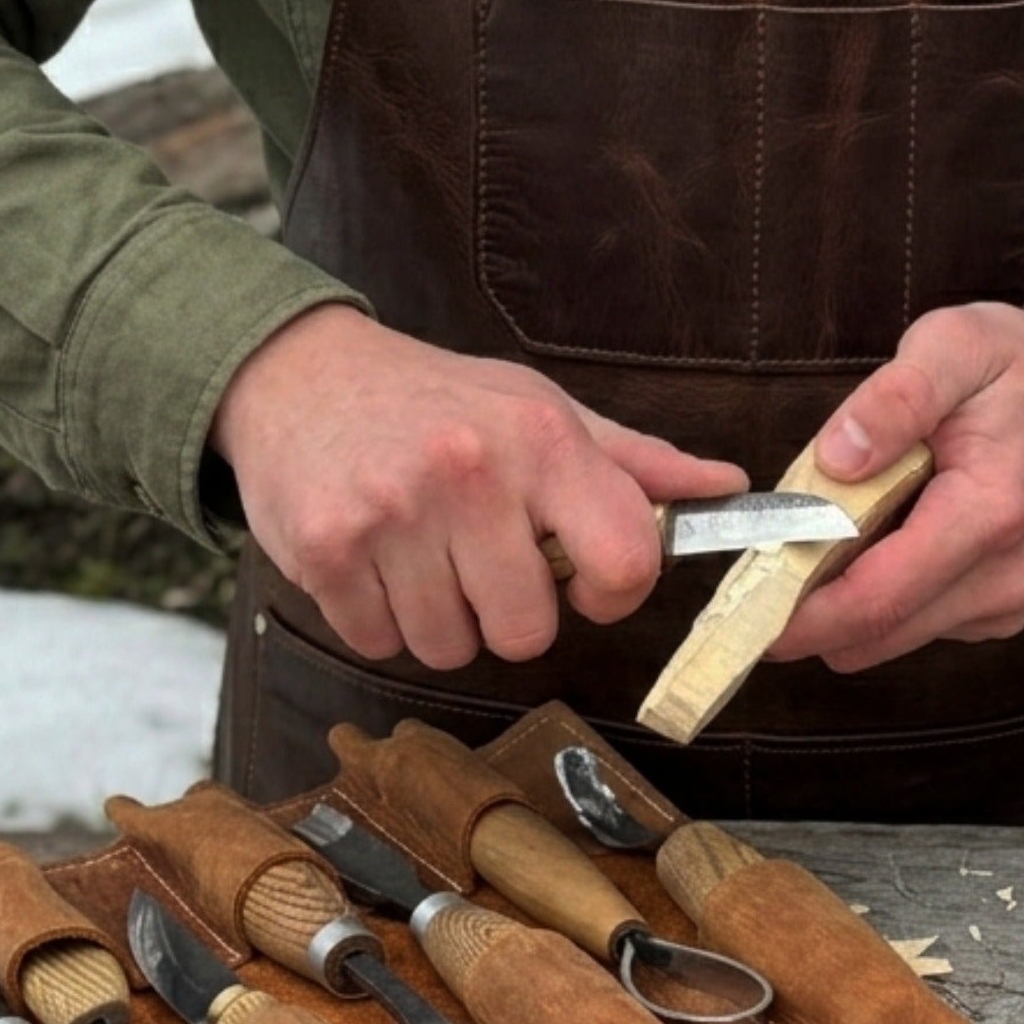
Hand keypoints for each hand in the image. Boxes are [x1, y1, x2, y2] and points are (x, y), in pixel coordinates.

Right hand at [211, 305, 747, 669]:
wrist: (295, 374)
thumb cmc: (433, 401)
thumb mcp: (538, 409)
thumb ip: (632, 463)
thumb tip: (728, 486)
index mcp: (540, 439)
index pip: (625, 561)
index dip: (610, 594)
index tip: (580, 581)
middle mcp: (470, 475)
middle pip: (527, 633)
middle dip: (507, 614)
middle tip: (476, 560)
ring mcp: (394, 517)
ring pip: (449, 649)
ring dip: (439, 621)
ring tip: (419, 555)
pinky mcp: (327, 552)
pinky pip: (379, 644)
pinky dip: (379, 620)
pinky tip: (374, 562)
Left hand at [773, 300, 1023, 673]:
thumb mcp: (958, 346)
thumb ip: (896, 398)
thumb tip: (834, 458)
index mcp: (989, 517)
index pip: (874, 600)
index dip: (796, 614)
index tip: (737, 606)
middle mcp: (1003, 579)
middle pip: (871, 634)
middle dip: (804, 610)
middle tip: (758, 562)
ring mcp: (1005, 604)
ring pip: (886, 638)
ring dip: (840, 602)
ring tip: (826, 534)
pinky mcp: (1000, 612)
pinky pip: (913, 624)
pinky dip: (878, 596)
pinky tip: (880, 539)